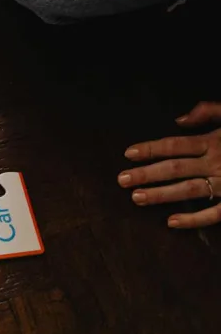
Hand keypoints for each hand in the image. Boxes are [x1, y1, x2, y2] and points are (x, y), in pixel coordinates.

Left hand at [120, 102, 220, 228]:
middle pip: (175, 168)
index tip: (128, 154)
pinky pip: (215, 213)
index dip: (150, 149)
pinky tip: (171, 223)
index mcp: (216, 141)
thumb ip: (209, 111)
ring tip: (136, 198)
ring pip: (189, 190)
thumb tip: (179, 119)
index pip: (175, 145)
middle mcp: (218, 162)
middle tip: (121, 179)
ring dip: (161, 194)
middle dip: (146, 174)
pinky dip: (194, 219)